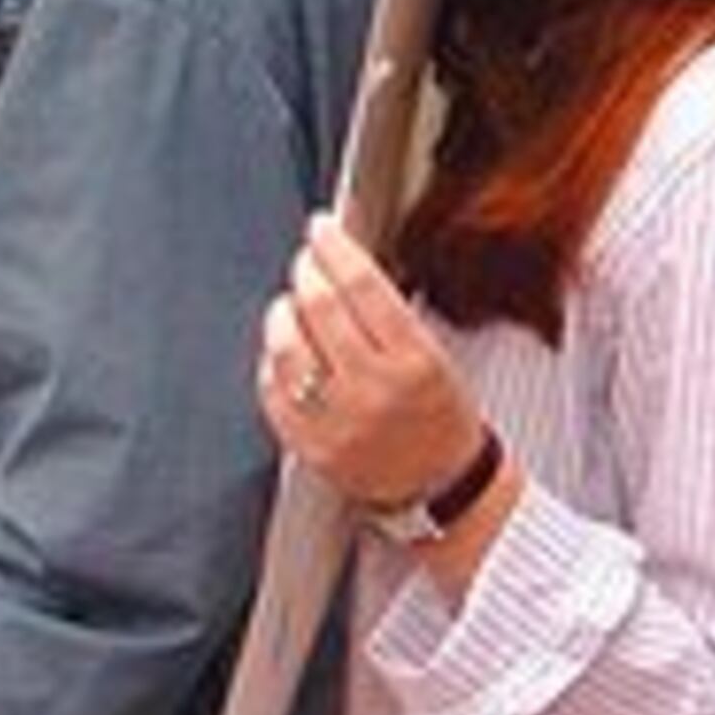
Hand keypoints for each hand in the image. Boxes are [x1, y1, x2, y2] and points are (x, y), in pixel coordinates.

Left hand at [257, 211, 486, 512]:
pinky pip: (272, 389)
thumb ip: (390, 316)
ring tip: (290, 306)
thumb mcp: (437, 357)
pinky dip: (273, 362)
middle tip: (306, 263)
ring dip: (282, 313)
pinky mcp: (309, 444)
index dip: (335, 247)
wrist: (440, 485)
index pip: (364, 285)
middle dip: (306, 272)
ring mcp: (337, 419)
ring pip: (287, 345)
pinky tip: (285, 354)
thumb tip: (342, 265)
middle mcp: (375, 389)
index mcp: (415, 362)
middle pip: (320, 307)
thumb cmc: (441, 418)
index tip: (322, 229)